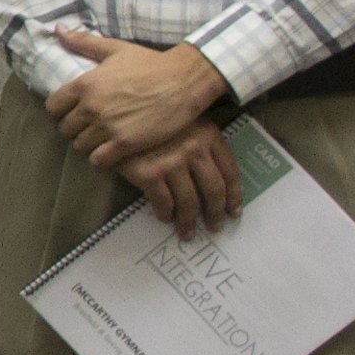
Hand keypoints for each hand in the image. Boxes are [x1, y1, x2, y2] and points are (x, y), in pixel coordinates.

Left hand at [47, 26, 230, 183]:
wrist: (185, 80)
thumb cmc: (151, 63)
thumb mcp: (116, 48)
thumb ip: (84, 42)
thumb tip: (58, 30)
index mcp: (86, 84)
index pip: (53, 108)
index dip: (61, 111)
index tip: (74, 111)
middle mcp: (92, 106)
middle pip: (65, 130)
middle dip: (76, 128)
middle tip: (92, 125)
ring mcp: (107, 127)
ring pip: (80, 146)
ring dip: (89, 144)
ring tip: (103, 137)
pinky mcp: (124, 144)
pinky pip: (97, 160)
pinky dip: (102, 158)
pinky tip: (113, 149)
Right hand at [125, 127, 245, 232]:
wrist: (120, 121)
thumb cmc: (155, 125)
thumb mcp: (187, 126)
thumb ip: (203, 146)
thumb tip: (213, 182)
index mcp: (209, 135)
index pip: (230, 171)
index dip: (234, 196)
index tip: (233, 212)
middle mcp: (194, 149)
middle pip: (213, 190)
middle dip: (215, 213)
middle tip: (214, 227)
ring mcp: (172, 162)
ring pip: (189, 202)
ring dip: (189, 222)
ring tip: (188, 233)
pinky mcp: (150, 175)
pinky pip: (163, 203)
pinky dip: (165, 214)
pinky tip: (165, 218)